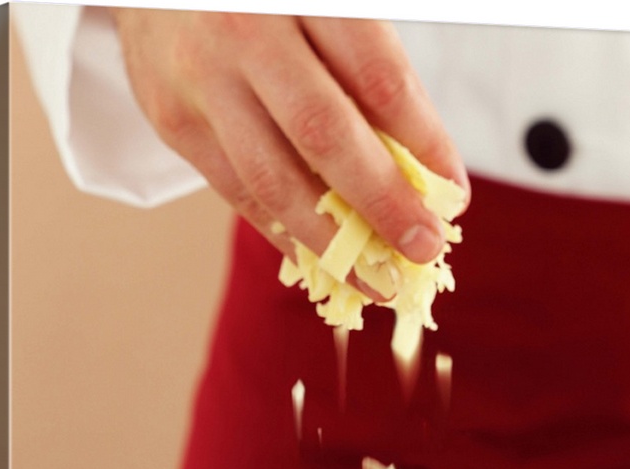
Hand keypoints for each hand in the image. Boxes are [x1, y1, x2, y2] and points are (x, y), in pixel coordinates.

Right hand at [109, 8, 469, 268]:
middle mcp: (246, 30)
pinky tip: (325, 260)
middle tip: (423, 248)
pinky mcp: (176, 120)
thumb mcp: (322, 4)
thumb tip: (423, 174)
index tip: (453, 194)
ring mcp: (202, 79)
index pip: (378, 79)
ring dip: (333, 243)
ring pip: (274, 180)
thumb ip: (367, 73)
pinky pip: (239, 194)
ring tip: (376, 280)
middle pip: (326, 135)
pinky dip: (287, 236)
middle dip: (383, 203)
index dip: (424, 143)